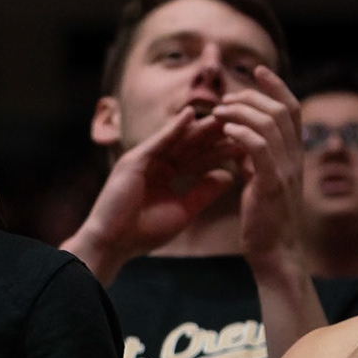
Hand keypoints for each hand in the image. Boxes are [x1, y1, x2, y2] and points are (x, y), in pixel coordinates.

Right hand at [66, 107, 236, 281]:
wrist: (112, 244)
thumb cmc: (143, 233)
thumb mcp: (184, 210)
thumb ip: (204, 192)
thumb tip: (229, 175)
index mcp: (165, 175)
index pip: (198, 158)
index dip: (220, 150)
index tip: (245, 142)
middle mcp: (154, 163)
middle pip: (190, 145)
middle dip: (215, 134)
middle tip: (241, 120)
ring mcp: (142, 160)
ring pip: (177, 139)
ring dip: (200, 126)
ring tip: (224, 113)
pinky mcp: (133, 161)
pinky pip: (157, 141)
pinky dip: (174, 128)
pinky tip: (192, 115)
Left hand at [213, 65, 305, 267]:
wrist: (274, 252)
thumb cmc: (264, 219)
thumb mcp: (262, 181)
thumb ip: (256, 158)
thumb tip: (242, 138)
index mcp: (293, 155)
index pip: (292, 109)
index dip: (277, 86)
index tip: (257, 70)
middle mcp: (294, 158)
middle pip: (282, 110)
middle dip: (254, 95)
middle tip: (228, 96)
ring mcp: (285, 171)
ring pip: (270, 125)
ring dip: (243, 112)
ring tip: (220, 110)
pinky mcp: (271, 185)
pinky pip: (259, 149)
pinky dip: (242, 134)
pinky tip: (226, 131)